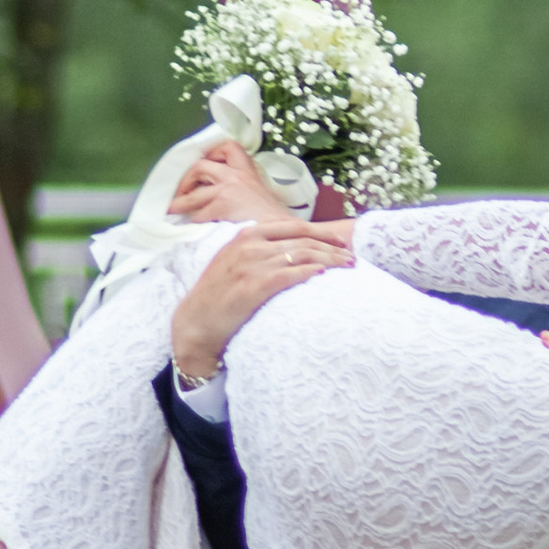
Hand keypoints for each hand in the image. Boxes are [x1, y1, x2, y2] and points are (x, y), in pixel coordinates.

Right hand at [170, 218, 350, 384]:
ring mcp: (250, 265)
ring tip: (347, 266)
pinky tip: (324, 274)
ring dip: (329, 259)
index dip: (321, 232)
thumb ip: (260, 249)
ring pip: (300, 255)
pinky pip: (289, 274)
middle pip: (302, 240)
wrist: (196, 322)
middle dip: (332, 246)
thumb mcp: (235, 260)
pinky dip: (309, 272)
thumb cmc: (219, 294)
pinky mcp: (252, 286)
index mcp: (246, 235)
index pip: (293, 226)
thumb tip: (294, 248)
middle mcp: (249, 245)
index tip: (340, 240)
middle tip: (352, 256)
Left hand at [171, 138, 285, 222]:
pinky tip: (193, 230)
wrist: (284, 234)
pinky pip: (197, 215)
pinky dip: (192, 223)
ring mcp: (227, 190)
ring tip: (173, 210)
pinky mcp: (220, 206)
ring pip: (194, 194)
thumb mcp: (262, 197)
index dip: (212, 152)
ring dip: (181, 203)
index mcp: (248, 172)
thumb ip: (245, 192)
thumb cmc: (275, 222)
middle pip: (201, 166)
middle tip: (182, 191)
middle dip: (186, 179)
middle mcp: (236, 176)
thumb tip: (226, 200)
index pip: (229, 147)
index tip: (205, 160)